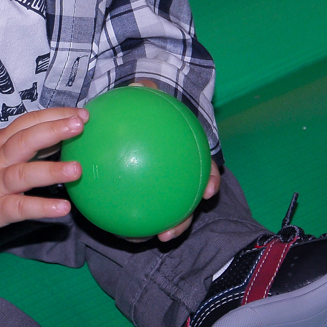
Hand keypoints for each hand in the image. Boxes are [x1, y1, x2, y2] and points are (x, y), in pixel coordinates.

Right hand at [0, 107, 87, 236]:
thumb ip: (17, 142)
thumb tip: (53, 134)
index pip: (28, 122)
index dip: (54, 116)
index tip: (81, 113)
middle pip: (26, 140)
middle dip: (53, 130)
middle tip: (80, 124)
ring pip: (24, 174)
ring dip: (51, 171)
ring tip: (78, 170)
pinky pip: (19, 208)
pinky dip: (41, 207)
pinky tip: (63, 208)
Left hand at [129, 80, 220, 242]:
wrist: (129, 121)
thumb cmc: (142, 109)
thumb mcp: (142, 95)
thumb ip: (143, 91)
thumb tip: (138, 86)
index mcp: (185, 156)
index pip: (205, 170)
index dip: (210, 181)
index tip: (208, 191)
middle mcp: (177, 178)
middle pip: (187, 205)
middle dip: (181, 222)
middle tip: (168, 232)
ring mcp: (161, 191)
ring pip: (165, 217)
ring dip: (155, 231)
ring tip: (140, 240)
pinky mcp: (141, 199)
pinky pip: (137, 213)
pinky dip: (130, 223)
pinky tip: (117, 229)